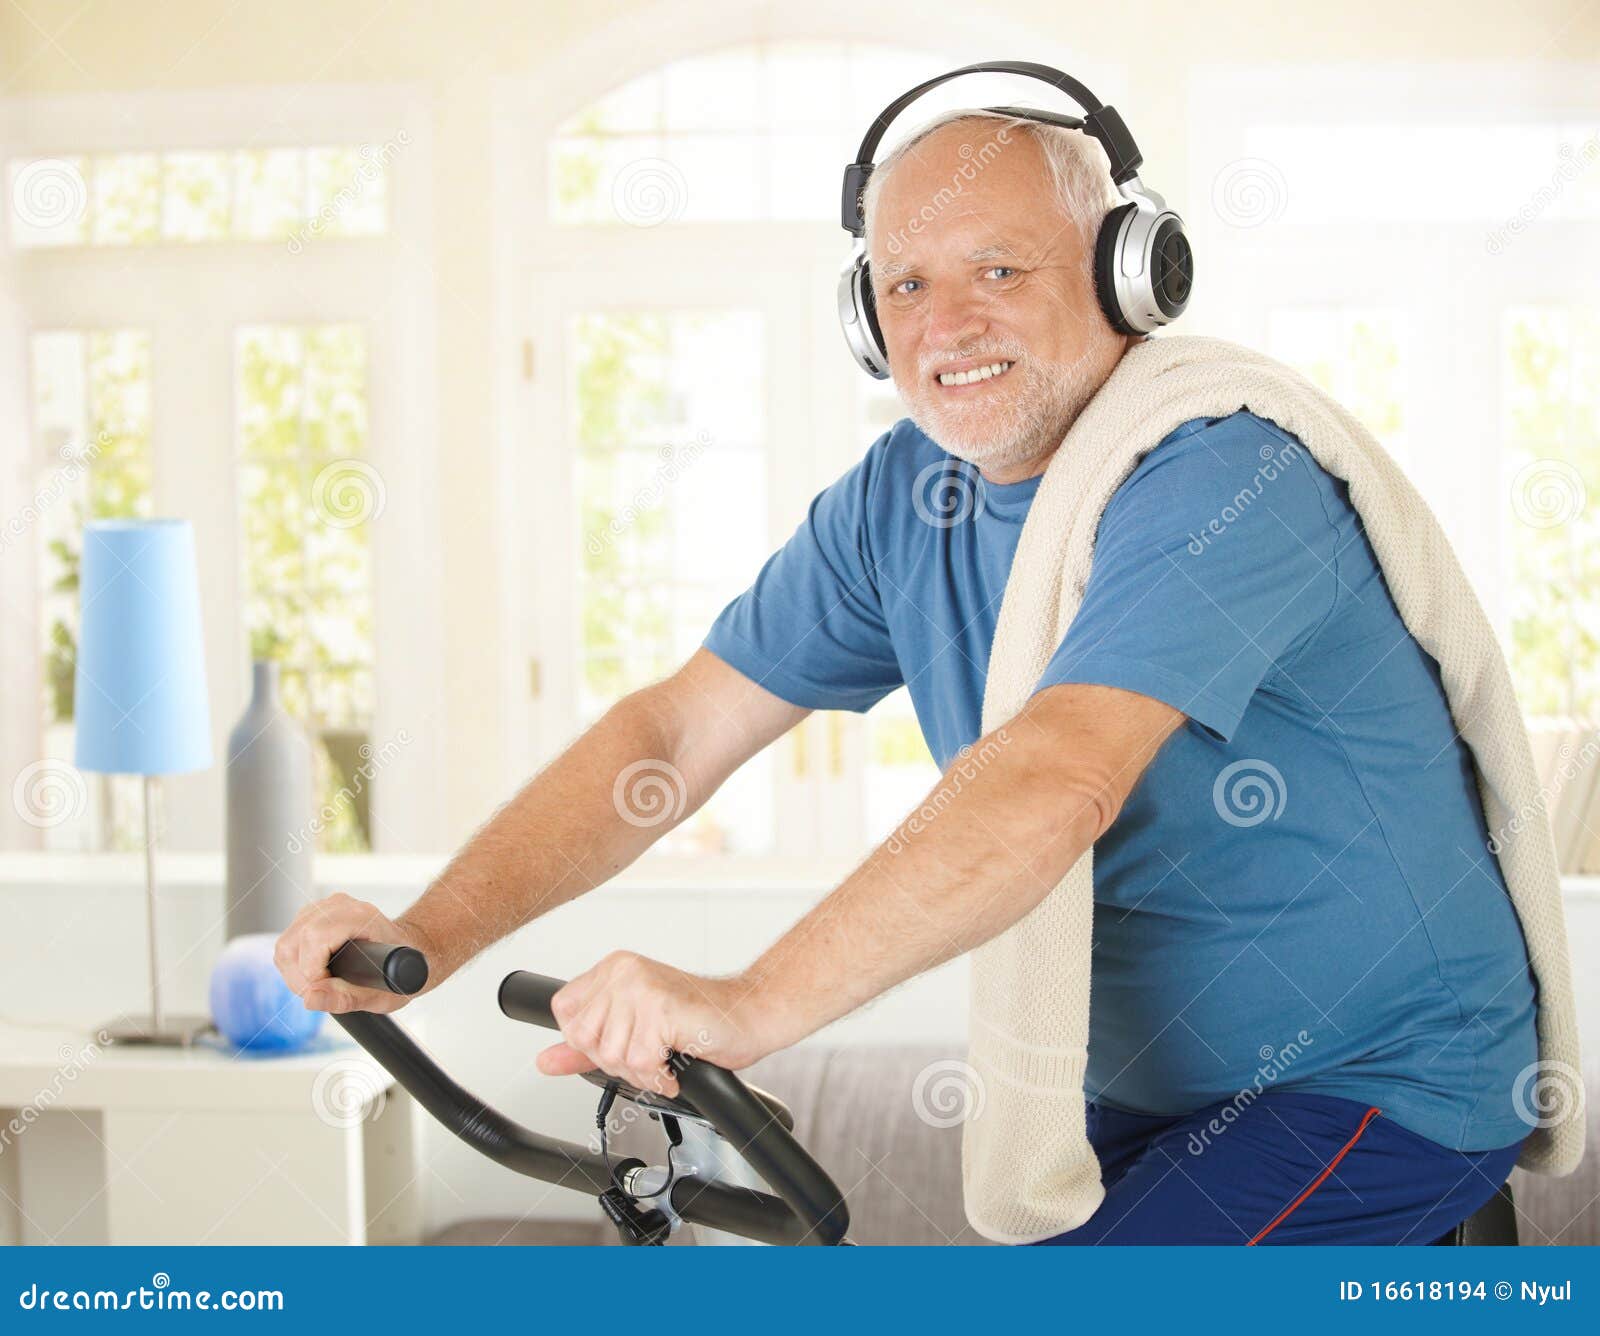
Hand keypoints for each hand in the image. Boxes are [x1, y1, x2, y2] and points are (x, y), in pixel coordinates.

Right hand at [274, 892, 433, 1015]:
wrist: (410, 950)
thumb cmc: (398, 970)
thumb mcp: (380, 994)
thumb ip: (345, 999)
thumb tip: (310, 997)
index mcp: (361, 917)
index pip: (314, 938)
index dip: (311, 971)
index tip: (325, 989)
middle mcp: (340, 906)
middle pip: (294, 942)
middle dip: (300, 977)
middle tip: (321, 993)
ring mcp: (323, 908)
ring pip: (286, 943)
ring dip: (294, 973)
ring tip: (319, 985)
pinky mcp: (312, 915)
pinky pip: (288, 941)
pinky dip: (294, 964)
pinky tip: (314, 973)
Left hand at [536, 951, 778, 1097]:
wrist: (750, 1015)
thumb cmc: (699, 1020)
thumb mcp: (634, 1030)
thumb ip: (585, 1047)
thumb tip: (545, 1061)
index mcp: (613, 969)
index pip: (564, 1013)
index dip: (588, 1041)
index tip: (621, 1042)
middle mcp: (624, 971)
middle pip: (583, 1038)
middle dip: (615, 1060)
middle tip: (647, 1055)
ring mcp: (641, 986)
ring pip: (611, 1054)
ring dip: (641, 1071)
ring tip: (664, 1059)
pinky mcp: (660, 1007)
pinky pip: (640, 1062)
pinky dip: (658, 1077)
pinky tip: (673, 1067)